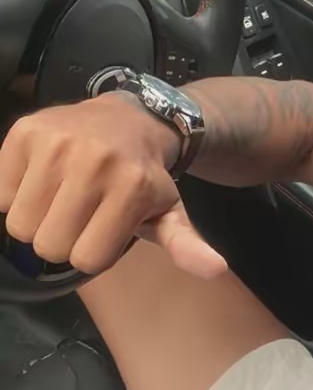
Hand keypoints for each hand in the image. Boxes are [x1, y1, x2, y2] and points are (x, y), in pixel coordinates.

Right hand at [0, 93, 226, 278]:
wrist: (132, 119)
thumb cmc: (147, 176)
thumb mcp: (171, 212)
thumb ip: (187, 246)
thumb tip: (216, 270)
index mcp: (133, 188)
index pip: (86, 261)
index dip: (94, 252)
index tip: (106, 230)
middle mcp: (94, 162)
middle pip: (49, 246)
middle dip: (64, 240)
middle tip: (82, 215)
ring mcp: (57, 144)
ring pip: (19, 224)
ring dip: (37, 220)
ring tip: (63, 198)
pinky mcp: (25, 131)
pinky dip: (14, 195)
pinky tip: (44, 179)